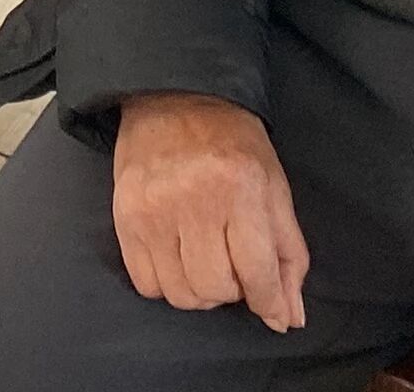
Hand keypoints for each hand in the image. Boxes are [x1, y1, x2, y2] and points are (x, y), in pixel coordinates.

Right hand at [110, 93, 310, 328]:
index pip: (257, 273)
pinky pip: (146, 284)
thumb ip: (289, 255)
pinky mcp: (124, 216)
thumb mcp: (275, 187)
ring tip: (204, 260)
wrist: (174, 95)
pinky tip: (176, 257)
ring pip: (180, 293)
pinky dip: (166, 283)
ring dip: (199, 290)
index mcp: (241, 188)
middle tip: (232, 263)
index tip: (270, 306)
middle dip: (232, 289)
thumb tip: (288, 317)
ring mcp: (154, 209)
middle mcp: (194, 200)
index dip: (268, 301)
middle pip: (216, 289)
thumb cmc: (233, 142)